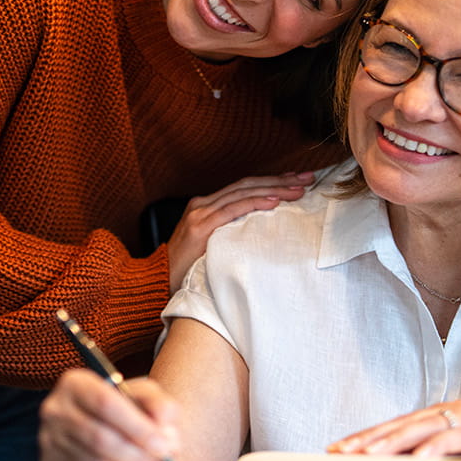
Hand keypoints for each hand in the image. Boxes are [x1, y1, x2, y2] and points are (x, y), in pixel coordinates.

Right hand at [38, 369, 181, 460]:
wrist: (99, 422)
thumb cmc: (122, 406)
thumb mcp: (142, 393)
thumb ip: (159, 403)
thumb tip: (164, 424)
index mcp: (75, 383)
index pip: (105, 404)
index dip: (136, 427)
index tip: (162, 444)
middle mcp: (56, 409)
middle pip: (98, 438)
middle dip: (136, 456)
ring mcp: (49, 440)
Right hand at [166, 171, 314, 290]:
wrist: (154, 282)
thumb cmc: (185, 269)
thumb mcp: (209, 246)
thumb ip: (228, 234)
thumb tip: (259, 235)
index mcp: (205, 206)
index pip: (244, 188)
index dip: (271, 182)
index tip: (296, 182)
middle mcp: (203, 204)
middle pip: (248, 185)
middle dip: (279, 180)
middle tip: (306, 178)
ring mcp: (200, 213)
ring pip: (243, 193)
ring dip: (273, 189)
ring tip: (297, 189)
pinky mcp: (200, 227)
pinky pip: (232, 210)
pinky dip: (254, 203)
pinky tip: (273, 201)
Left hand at [327, 400, 460, 460]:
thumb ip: (436, 449)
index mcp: (439, 415)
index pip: (395, 425)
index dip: (366, 436)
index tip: (339, 448)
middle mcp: (447, 412)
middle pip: (399, 425)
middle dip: (367, 440)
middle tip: (341, 452)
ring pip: (420, 429)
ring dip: (391, 443)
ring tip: (368, 455)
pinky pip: (454, 440)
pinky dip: (434, 449)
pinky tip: (418, 460)